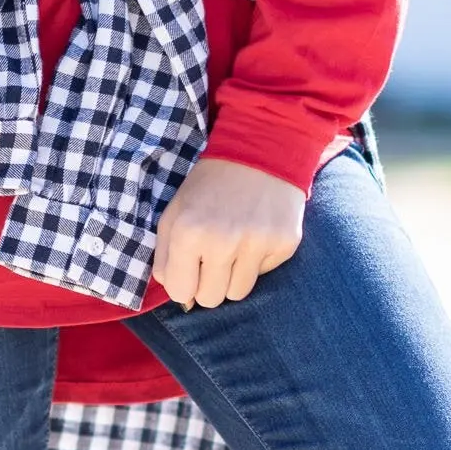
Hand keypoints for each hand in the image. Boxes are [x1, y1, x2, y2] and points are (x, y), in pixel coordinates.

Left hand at [151, 155, 305, 309]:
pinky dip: (257, 261)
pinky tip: (255, 234)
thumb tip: (182, 298)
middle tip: (213, 256)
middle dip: (208, 283)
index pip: (180, 292)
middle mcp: (222, 242)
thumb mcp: (174, 213)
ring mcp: (256, 244)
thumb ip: (166, 257)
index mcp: (188, 233)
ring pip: (237, 294)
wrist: (260, 150)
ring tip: (234, 246)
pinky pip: (263, 276)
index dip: (184, 283)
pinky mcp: (284, 244)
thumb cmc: (210, 186)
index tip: (191, 268)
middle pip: (210, 299)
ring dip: (233, 276)